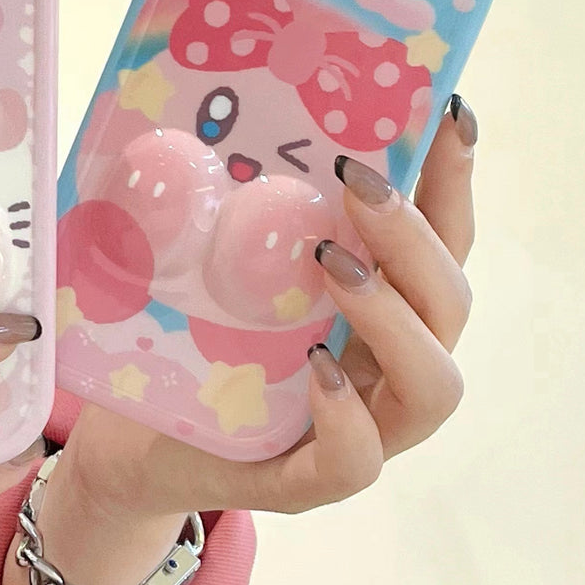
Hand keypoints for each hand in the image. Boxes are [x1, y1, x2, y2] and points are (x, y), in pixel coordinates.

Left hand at [56, 98, 477, 518]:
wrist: (131, 433)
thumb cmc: (184, 334)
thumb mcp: (215, 258)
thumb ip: (240, 204)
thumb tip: (221, 104)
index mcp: (373, 304)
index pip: (438, 239)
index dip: (453, 179)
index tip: (450, 112)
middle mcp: (381, 363)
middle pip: (449, 302)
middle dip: (414, 235)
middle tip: (356, 184)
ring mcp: (356, 425)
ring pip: (434, 384)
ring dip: (395, 315)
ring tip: (334, 263)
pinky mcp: (306, 480)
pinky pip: (359, 463)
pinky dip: (348, 415)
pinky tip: (315, 368)